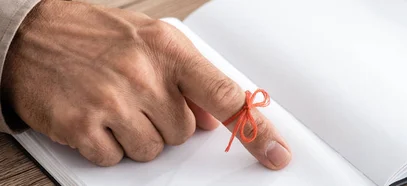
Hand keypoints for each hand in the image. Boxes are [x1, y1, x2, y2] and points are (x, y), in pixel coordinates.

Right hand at [3, 0, 290, 169]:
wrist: (29, 35)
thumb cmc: (95, 36)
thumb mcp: (150, 40)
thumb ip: (189, 75)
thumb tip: (215, 116)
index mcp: (168, 49)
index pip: (224, 95)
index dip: (254, 129)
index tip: (275, 151)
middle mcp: (143, 74)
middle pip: (185, 132)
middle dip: (166, 122)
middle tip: (139, 97)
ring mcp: (112, 101)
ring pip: (153, 149)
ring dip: (137, 136)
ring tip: (114, 105)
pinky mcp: (82, 126)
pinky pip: (116, 158)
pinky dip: (107, 146)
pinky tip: (94, 117)